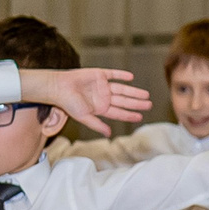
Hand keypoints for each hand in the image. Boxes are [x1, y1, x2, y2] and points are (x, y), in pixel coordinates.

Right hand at [19, 66, 149, 134]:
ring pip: (122, 89)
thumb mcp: (83, 117)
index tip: (140, 117)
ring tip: (146, 94)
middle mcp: (103, 97)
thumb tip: (109, 135)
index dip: (129, 115)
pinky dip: (122, 75)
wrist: (59, 87)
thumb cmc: (68, 103)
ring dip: (134, 91)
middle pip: (124, 101)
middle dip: (136, 103)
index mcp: (99, 108)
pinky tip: (131, 78)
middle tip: (149, 105)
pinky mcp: (99, 74)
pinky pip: (114, 74)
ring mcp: (102, 86)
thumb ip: (97, 125)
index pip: (118, 112)